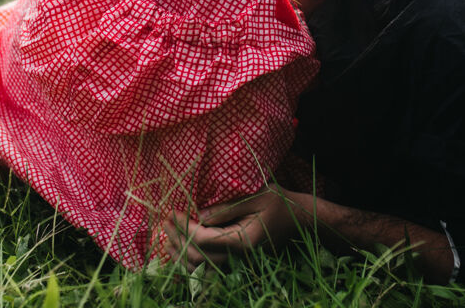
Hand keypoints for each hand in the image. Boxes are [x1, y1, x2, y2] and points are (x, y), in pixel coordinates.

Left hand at [161, 187, 301, 269]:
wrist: (298, 219)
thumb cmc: (278, 202)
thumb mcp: (255, 196)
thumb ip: (227, 207)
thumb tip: (199, 215)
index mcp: (243, 240)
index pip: (203, 239)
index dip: (184, 226)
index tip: (173, 211)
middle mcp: (239, 257)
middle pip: (197, 257)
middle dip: (177, 238)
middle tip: (167, 219)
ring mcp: (238, 263)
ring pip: (200, 268)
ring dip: (179, 253)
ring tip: (167, 235)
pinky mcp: (236, 263)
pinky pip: (208, 269)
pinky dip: (190, 261)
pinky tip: (180, 249)